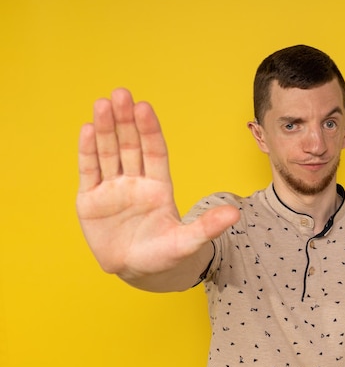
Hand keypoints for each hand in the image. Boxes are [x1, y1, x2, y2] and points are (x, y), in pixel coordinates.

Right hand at [76, 88, 238, 288]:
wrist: (137, 272)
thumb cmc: (165, 255)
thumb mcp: (187, 243)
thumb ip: (207, 227)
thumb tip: (236, 213)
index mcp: (159, 187)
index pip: (154, 152)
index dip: (150, 130)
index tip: (144, 108)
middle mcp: (135, 182)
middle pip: (130, 146)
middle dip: (125, 121)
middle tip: (121, 94)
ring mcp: (112, 189)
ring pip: (109, 153)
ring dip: (105, 129)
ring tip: (102, 104)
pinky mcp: (90, 200)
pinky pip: (89, 171)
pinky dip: (88, 151)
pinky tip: (88, 129)